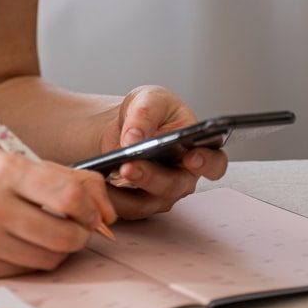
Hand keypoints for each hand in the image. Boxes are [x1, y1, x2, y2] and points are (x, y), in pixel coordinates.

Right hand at [0, 149, 115, 277]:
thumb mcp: (18, 161)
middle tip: (78, 226)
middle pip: (64, 235)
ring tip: (49, 231)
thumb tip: (108, 210)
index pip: (68, 195)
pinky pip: (25, 270)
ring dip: (60, 249)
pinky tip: (21, 240)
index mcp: (4, 171)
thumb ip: (68, 177)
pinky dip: (33, 258)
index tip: (93, 211)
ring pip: (48, 259)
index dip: (91, 207)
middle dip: (82, 234)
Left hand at [96, 86, 228, 219]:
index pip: (214, 162)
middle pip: (175, 186)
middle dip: (152, 177)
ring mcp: (161, 194)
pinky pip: (125, 208)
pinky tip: (94, 184)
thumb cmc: (148, 111)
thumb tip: (135, 139)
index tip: (191, 158)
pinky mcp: (138, 204)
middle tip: (129, 166)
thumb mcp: (148, 99)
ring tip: (103, 177)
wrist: (123, 126)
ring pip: (147, 203)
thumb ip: (145, 113)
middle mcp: (183, 176)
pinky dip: (109, 197)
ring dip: (125, 193)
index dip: (206, 164)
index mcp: (198, 149)